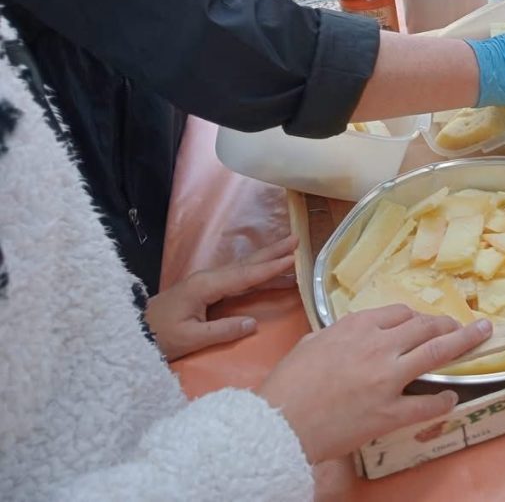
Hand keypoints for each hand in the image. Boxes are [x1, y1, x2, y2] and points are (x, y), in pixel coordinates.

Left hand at [145, 236, 296, 361]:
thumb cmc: (159, 336)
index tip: (294, 258)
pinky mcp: (205, 288)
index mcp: (206, 286)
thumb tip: (253, 323)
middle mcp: (208, 277)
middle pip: (247, 263)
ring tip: (289, 250)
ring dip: (267, 258)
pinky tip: (266, 272)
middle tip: (297, 240)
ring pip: (243, 267)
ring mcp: (206, 281)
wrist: (132, 330)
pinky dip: (256, 271)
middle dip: (273, 252)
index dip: (271, 268)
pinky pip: (237, 276)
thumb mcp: (189, 339)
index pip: (245, 276)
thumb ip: (222, 331)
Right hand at [258, 306, 491, 463]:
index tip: (426, 323)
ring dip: (463, 342)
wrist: (279, 423)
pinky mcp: (389, 413)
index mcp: (357, 327)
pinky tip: (450, 398)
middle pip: (425, 327)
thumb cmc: (288, 383)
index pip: (401, 313)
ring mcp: (387, 379)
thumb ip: (336, 333)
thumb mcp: (311, 342)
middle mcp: (378, 346)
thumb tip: (350, 333)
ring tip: (480, 336)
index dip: (418, 317)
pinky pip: (427, 404)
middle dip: (447, 324)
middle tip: (464, 326)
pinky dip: (443, 400)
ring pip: (436, 353)